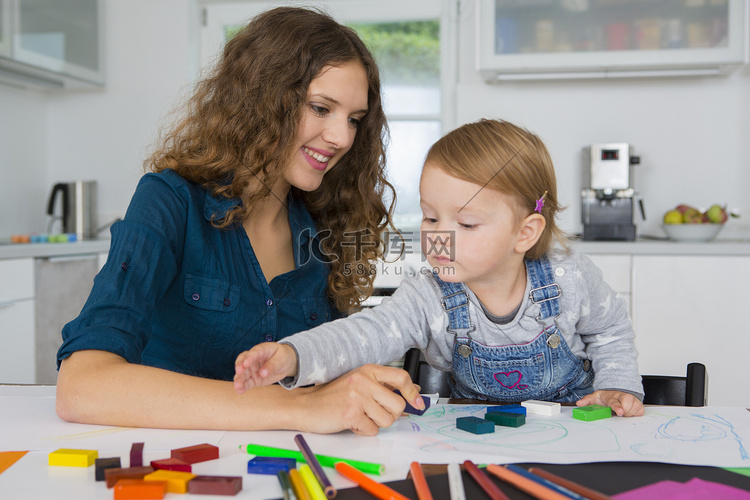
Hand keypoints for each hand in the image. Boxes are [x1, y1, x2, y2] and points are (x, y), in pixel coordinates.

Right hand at [233, 343, 297, 393]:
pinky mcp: (253, 379)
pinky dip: (242, 386)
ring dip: (239, 379)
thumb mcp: (281, 359)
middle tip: (239, 373)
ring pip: (242, 374)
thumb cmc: (282, 357)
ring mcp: (252, 369)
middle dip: (240, 368)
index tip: (245, 363)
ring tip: (237, 386)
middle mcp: (253, 359)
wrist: (285, 364)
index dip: (249, 357)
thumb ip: (272, 365)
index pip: (254, 352)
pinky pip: (246, 382)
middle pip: (243, 362)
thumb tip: (263, 373)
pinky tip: (239, 390)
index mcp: (261, 350)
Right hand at [292, 364, 422, 435]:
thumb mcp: (360, 384)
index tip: (418, 403)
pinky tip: (351, 422)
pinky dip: (363, 431)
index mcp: (368, 370)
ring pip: (387, 420)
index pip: (401, 377)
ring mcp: (357, 397)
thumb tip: (414, 392)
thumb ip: (384, 386)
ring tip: (360, 416)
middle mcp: (363, 380)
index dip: (413, 392)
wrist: (306, 406)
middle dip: (390, 415)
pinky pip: (372, 430)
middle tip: (374, 413)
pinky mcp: (350, 414)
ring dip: (375, 424)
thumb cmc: (334, 396)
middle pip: (398, 405)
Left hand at [577, 390, 643, 416]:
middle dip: (625, 411)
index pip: (614, 402)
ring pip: (634, 409)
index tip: (620, 412)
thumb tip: (579, 403)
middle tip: (619, 413)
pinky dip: (635, 413)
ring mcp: (631, 400)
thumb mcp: (595, 397)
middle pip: (628, 405)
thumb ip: (587, 400)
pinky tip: (629, 411)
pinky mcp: (638, 404)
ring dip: (629, 413)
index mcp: (611, 396)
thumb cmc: (606, 397)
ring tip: (623, 411)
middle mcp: (622, 397)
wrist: (617, 393)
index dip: (618, 407)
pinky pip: (640, 411)